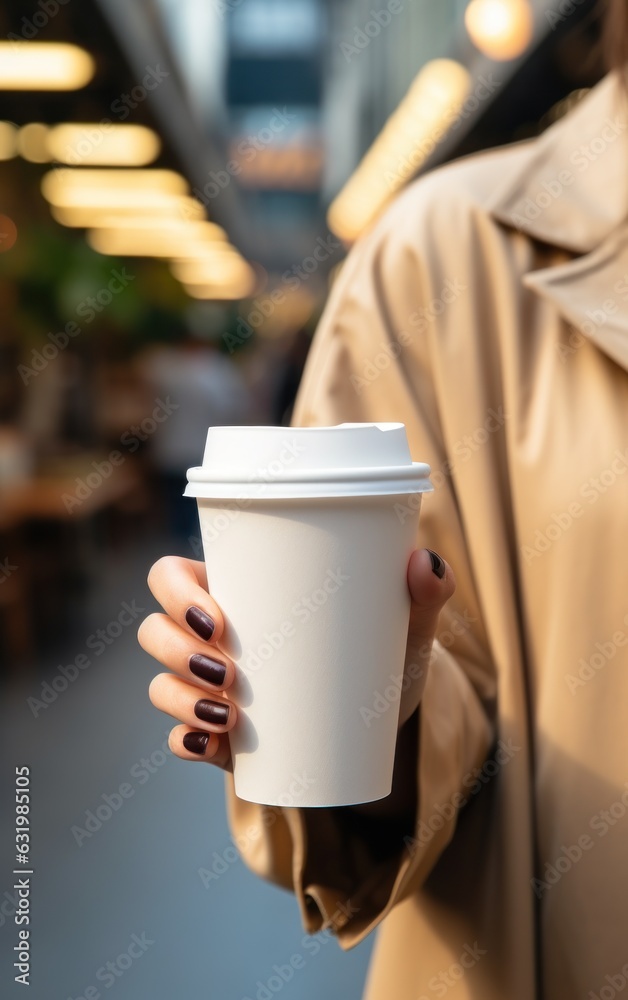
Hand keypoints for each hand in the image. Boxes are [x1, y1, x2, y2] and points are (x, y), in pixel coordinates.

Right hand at [138, 549, 454, 770]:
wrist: (384, 723)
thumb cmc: (380, 655)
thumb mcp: (402, 626)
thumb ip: (424, 593)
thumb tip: (426, 563)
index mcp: (235, 590)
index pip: (171, 575)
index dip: (173, 591)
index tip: (217, 618)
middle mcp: (210, 637)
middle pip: (154, 630)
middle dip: (176, 651)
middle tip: (230, 670)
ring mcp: (209, 688)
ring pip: (160, 684)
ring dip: (181, 699)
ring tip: (230, 716)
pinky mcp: (218, 736)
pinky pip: (179, 739)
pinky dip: (186, 744)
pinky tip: (208, 747)